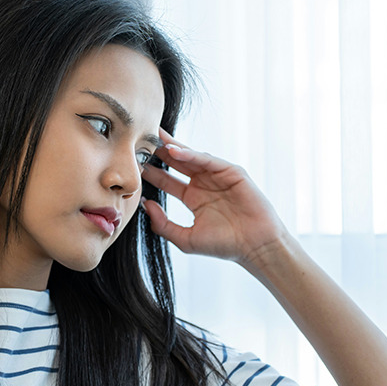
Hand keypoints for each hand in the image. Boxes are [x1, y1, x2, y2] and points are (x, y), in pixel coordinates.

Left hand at [141, 129, 288, 266]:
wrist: (254, 247)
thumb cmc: (224, 245)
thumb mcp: (185, 238)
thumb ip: (163, 224)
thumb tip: (145, 204)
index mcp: (192, 197)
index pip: (166, 180)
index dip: (151, 172)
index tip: (132, 164)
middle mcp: (203, 184)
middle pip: (176, 163)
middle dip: (159, 152)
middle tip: (140, 139)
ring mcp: (217, 176)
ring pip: (191, 157)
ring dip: (172, 147)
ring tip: (154, 138)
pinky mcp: (232, 172)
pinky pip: (208, 160)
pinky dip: (192, 154)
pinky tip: (175, 150)